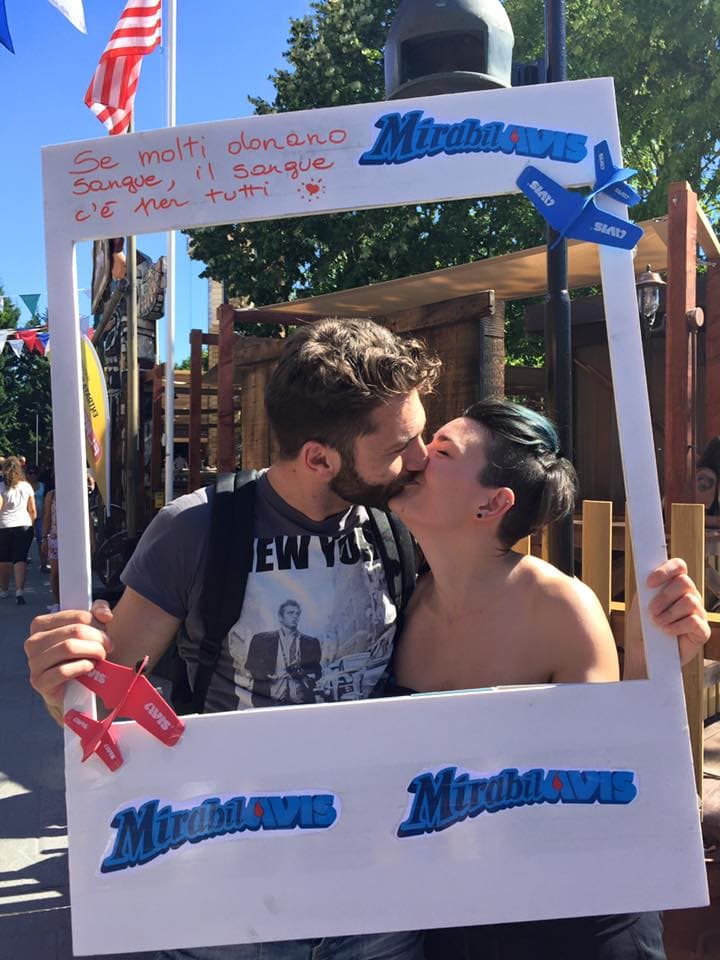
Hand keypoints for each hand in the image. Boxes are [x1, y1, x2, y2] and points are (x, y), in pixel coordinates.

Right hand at [25, 600, 113, 724]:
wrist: (71, 689)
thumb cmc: (79, 654)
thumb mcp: (89, 629)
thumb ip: (98, 611)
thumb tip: (105, 614)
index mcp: (41, 624)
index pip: (77, 616)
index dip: (97, 623)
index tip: (106, 633)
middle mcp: (33, 642)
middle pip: (75, 631)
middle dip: (98, 638)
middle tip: (108, 647)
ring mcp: (34, 662)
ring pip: (68, 648)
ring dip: (92, 652)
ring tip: (101, 657)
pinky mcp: (39, 681)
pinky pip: (63, 670)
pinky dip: (82, 667)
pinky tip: (90, 667)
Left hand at [646, 558, 709, 665]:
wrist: (643, 653)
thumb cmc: (641, 627)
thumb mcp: (640, 604)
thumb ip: (646, 589)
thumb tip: (649, 576)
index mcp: (674, 586)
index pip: (679, 566)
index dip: (665, 571)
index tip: (648, 583)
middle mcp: (690, 596)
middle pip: (684, 582)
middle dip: (664, 597)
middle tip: (651, 611)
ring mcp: (698, 613)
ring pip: (689, 601)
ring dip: (668, 613)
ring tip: (657, 624)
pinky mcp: (702, 632)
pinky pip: (694, 621)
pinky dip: (677, 626)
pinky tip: (667, 632)